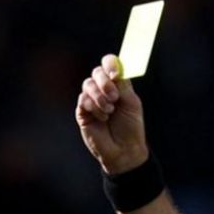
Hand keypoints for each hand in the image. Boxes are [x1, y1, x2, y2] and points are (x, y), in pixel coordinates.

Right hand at [75, 54, 148, 173]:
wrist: (124, 149)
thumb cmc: (131, 127)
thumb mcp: (131, 104)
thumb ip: (123, 86)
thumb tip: (117, 69)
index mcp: (117, 85)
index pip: (110, 64)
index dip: (111, 64)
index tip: (115, 74)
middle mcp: (103, 89)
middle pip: (97, 72)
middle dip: (105, 83)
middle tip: (114, 97)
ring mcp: (92, 100)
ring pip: (88, 85)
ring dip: (100, 98)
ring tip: (110, 112)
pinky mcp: (82, 111)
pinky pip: (83, 100)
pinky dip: (94, 108)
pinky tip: (103, 119)